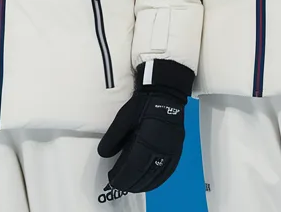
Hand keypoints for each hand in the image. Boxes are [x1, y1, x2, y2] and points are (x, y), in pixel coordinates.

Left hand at [98, 60, 192, 192]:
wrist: (165, 93)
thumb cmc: (143, 105)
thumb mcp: (122, 119)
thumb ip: (113, 138)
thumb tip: (103, 155)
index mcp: (146, 141)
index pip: (133, 167)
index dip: (122, 177)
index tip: (113, 181)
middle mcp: (160, 150)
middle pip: (145, 174)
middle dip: (131, 183)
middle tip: (120, 186)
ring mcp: (171, 151)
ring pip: (158, 175)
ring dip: (145, 184)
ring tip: (133, 187)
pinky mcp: (176, 149)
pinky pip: (168, 170)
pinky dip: (159, 179)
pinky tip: (151, 181)